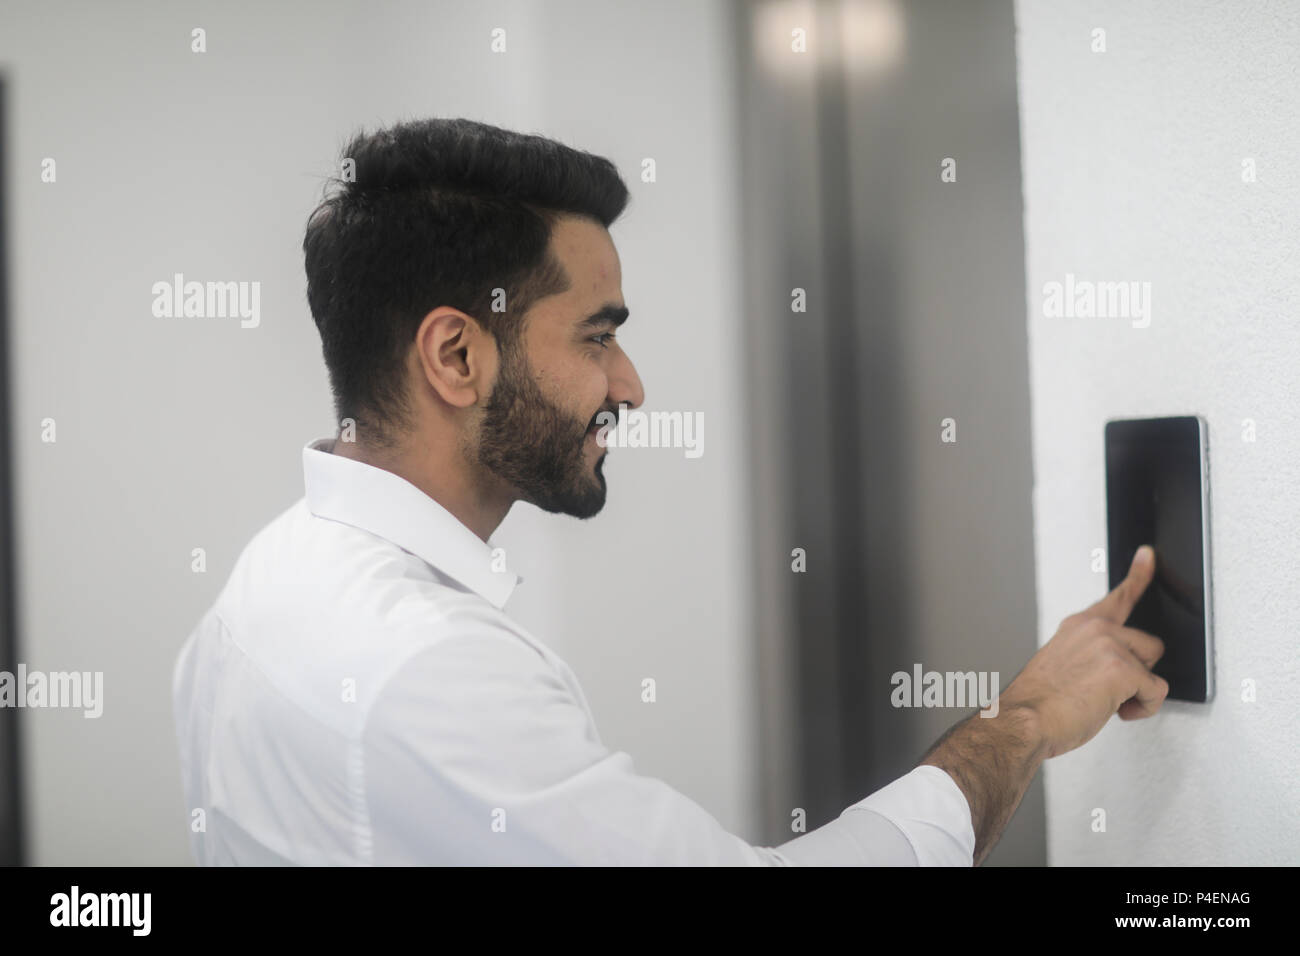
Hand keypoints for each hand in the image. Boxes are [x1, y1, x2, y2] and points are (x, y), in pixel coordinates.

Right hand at [1001, 545, 1167, 759]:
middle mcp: (1095, 629)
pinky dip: (1142, 708)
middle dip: (1137, 672)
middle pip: (1148, 645)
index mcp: (1078, 626)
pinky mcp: (1123, 668)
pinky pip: (1156, 691)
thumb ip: (1090, 656)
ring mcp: (1110, 645)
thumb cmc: (1038, 703)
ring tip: (1107, 703)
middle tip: (1108, 691)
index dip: (1139, 574)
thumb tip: (1114, 673)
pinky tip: (1116, 711)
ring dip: (1138, 691)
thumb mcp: (1062, 666)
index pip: (1118, 597)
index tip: (1149, 555)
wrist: (1024, 721)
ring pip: (1152, 668)